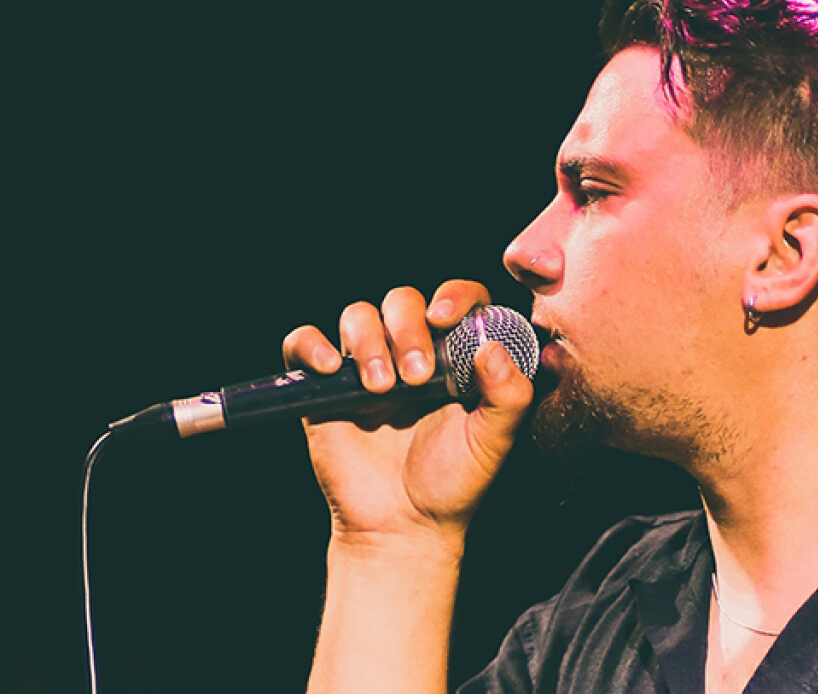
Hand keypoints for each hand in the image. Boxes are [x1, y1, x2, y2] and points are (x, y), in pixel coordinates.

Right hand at [282, 281, 534, 549]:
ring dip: (369, 341)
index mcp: (455, 355)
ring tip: (382, 389)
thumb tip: (491, 347)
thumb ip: (509, 395)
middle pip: (403, 301)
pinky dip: (311, 345)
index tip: (445, 318)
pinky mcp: (324, 387)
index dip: (454, 296)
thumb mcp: (494, 440)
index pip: (457, 299)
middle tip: (416, 378)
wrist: (402, 526)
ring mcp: (366, 366)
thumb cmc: (453, 480)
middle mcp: (411, 351)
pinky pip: (302, 343)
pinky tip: (330, 369)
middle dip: (408, 329)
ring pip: (357, 314)